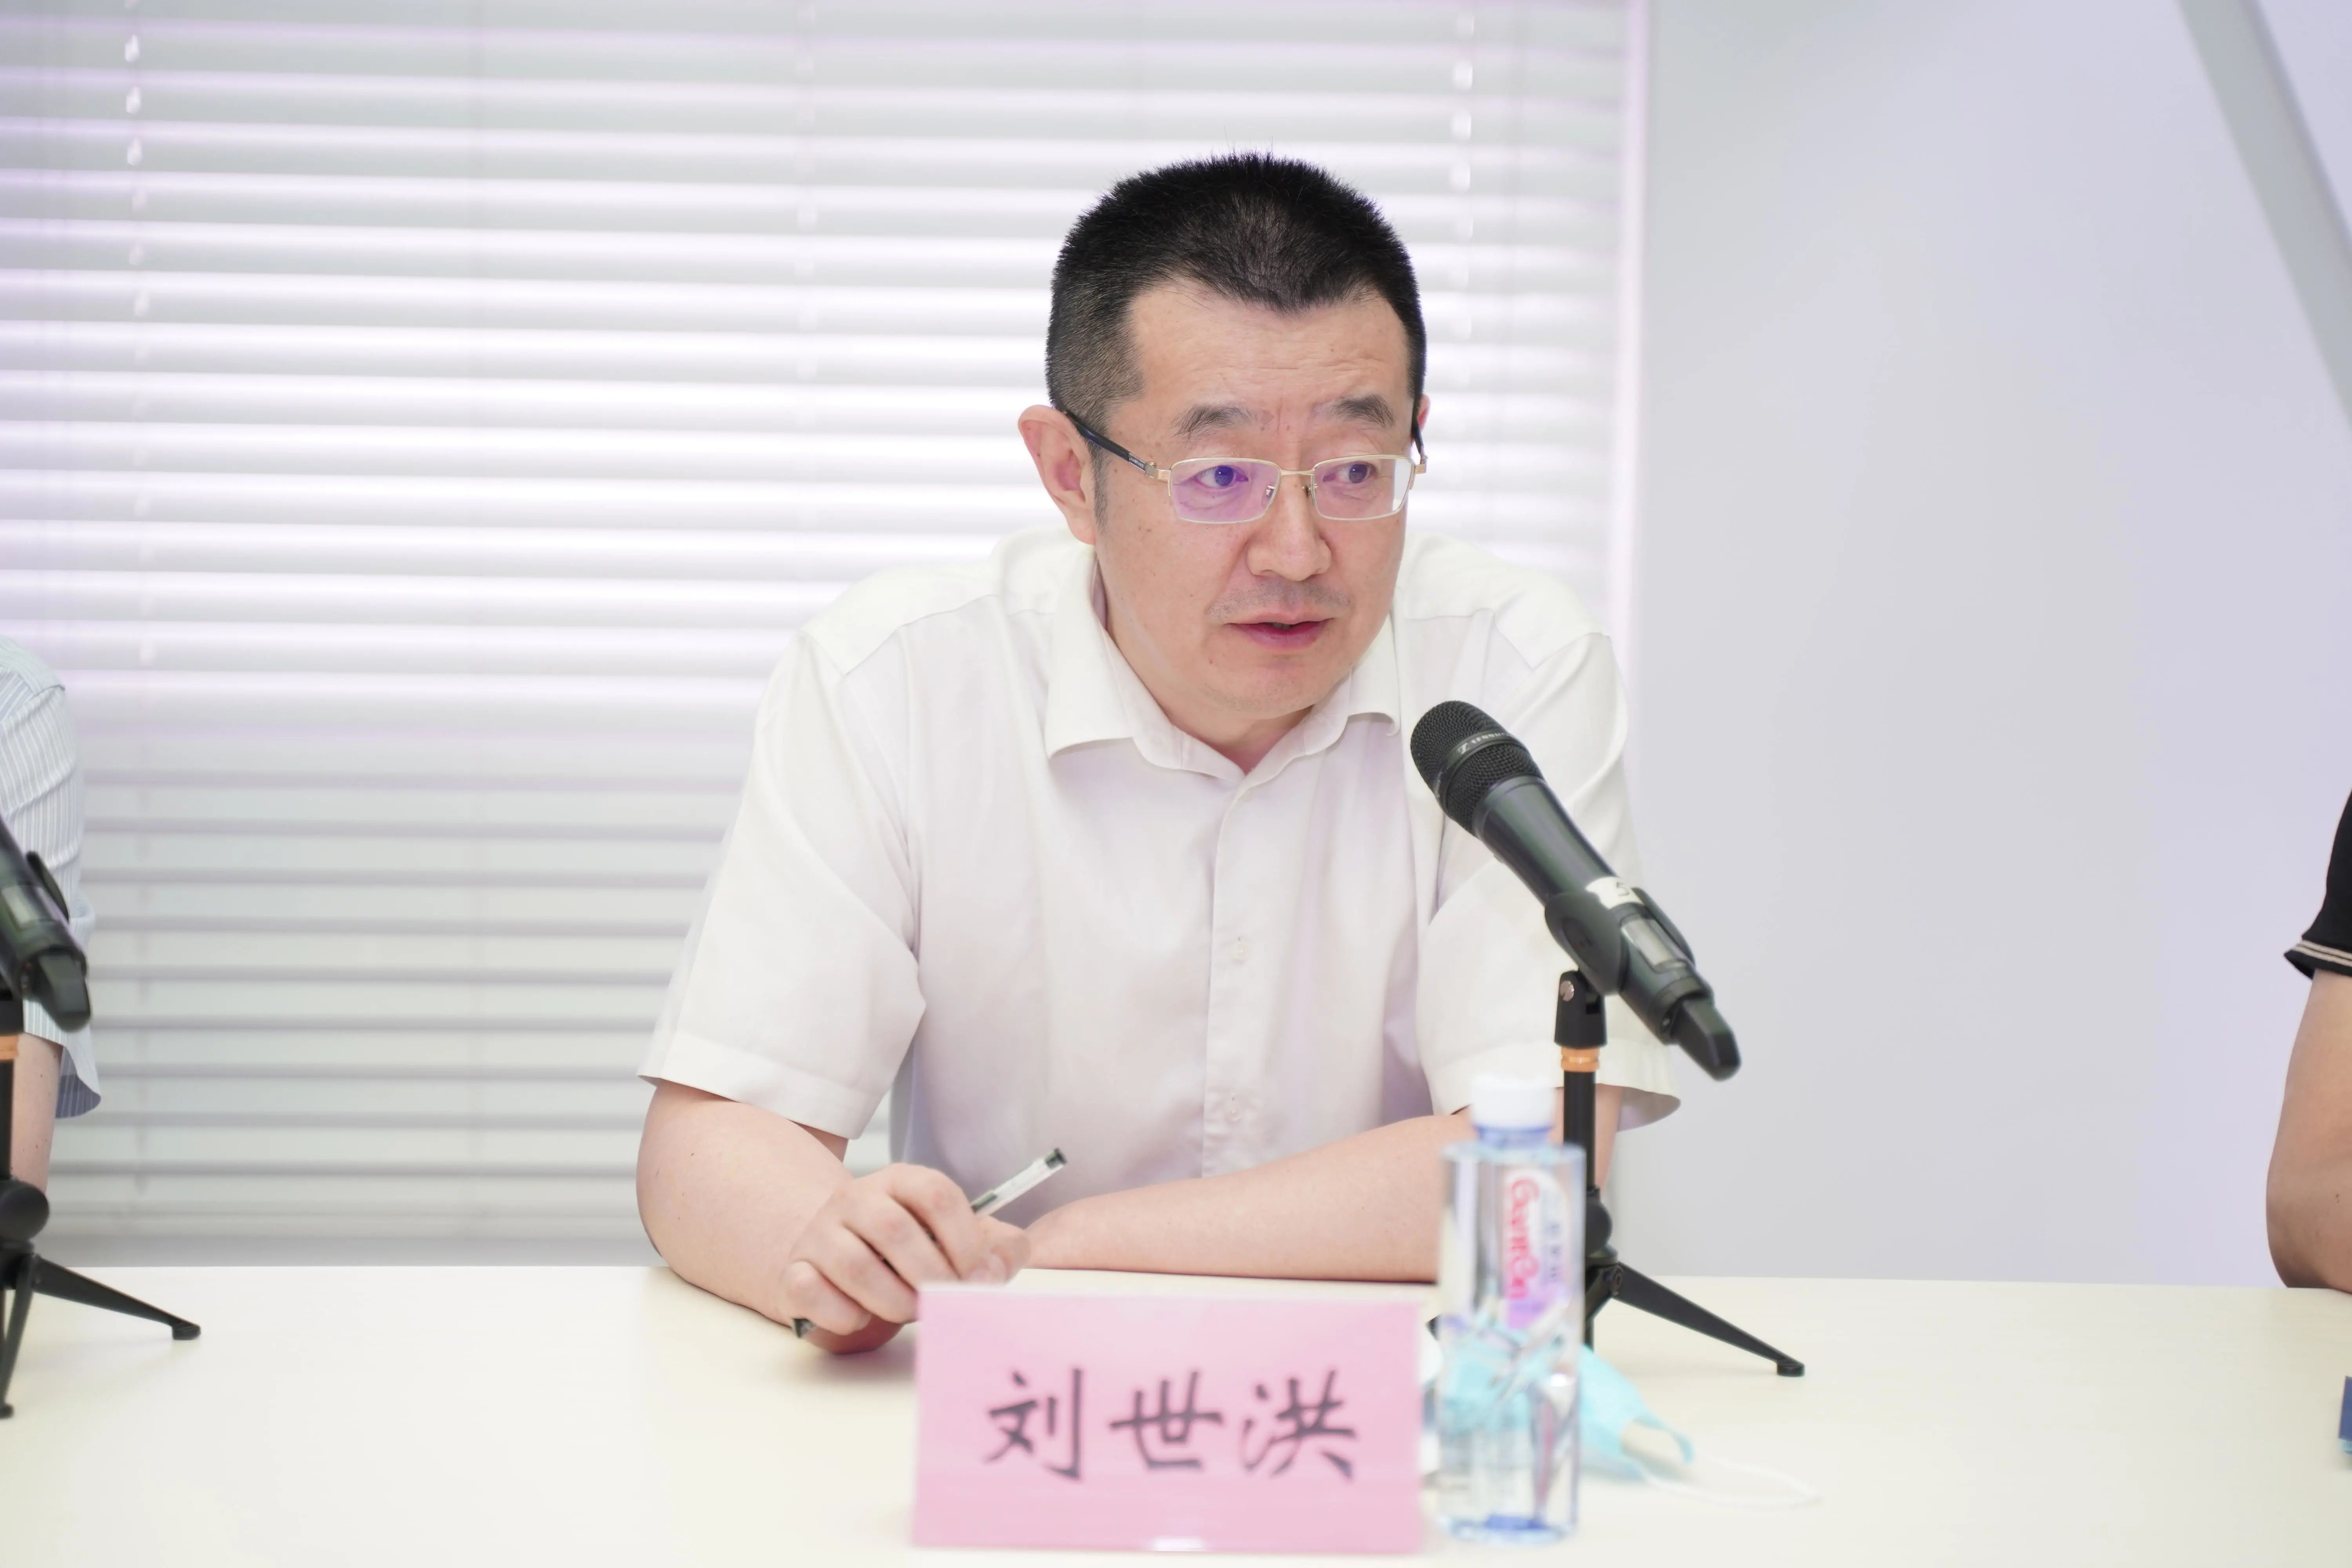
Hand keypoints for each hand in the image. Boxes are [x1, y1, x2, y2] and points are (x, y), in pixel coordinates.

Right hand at [783, 1163, 1028, 1351]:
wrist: (838, 1274)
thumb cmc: (906, 1259)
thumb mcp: (956, 1244)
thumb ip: (996, 1250)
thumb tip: (993, 1271)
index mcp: (900, 1181)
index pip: (937, 1193)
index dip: (964, 1240)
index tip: (976, 1276)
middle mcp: (855, 1198)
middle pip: (894, 1228)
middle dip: (930, 1275)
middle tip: (943, 1301)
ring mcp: (819, 1234)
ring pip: (855, 1265)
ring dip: (893, 1300)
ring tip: (908, 1311)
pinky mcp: (793, 1273)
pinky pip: (813, 1291)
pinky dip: (844, 1315)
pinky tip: (860, 1316)